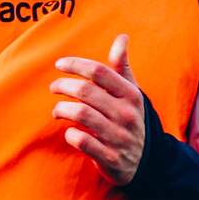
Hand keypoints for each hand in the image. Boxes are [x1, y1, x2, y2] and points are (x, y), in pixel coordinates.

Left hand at [52, 33, 146, 185]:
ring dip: (62, 109)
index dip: (75, 64)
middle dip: (63, 86)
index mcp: (131, 94)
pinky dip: (71, 134)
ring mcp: (119, 136)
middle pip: (86, 91)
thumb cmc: (129, 119)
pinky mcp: (111, 157)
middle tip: (53, 87)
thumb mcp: (131, 93)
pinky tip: (69, 132)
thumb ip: (122, 67)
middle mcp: (127, 114)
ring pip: (81, 114)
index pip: (99, 71)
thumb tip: (122, 37)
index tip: (59, 64)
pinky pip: (82, 141)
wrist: (144, 162)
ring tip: (57, 110)